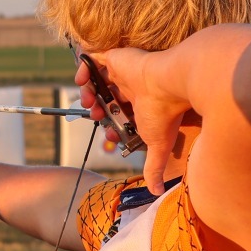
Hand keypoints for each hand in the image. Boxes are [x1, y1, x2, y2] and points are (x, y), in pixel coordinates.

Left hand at [78, 48, 191, 193]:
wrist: (169, 84)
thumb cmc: (164, 114)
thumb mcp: (155, 145)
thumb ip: (154, 167)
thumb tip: (157, 192)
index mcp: (141, 106)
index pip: (118, 114)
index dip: (108, 124)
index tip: (108, 133)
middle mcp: (132, 89)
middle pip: (105, 98)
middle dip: (96, 109)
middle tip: (95, 116)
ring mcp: (123, 72)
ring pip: (97, 81)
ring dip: (87, 92)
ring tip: (88, 101)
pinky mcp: (115, 58)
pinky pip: (91, 59)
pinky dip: (82, 69)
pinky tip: (82, 80)